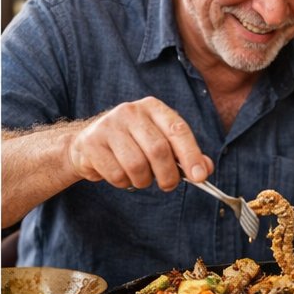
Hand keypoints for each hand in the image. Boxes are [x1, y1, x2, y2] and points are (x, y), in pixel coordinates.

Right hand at [67, 97, 211, 191]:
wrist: (88, 143)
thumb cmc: (131, 143)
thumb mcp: (159, 141)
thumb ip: (183, 154)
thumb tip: (205, 170)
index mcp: (152, 107)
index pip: (177, 130)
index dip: (191, 155)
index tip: (199, 177)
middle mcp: (131, 111)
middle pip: (158, 150)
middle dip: (167, 175)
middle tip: (168, 185)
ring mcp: (109, 126)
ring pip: (136, 165)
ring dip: (142, 181)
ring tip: (139, 178)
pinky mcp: (92, 143)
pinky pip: (116, 174)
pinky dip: (123, 183)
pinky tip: (121, 175)